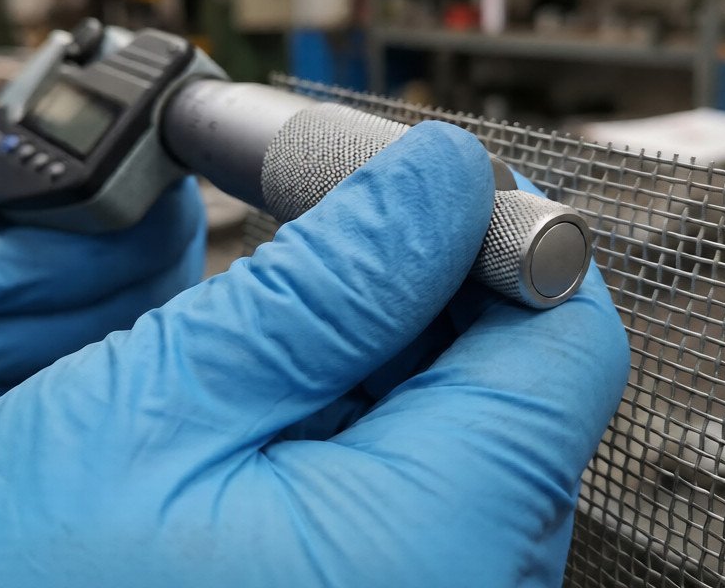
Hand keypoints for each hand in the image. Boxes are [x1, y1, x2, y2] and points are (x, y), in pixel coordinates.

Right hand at [0, 122, 628, 586]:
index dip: (499, 229)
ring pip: (458, 415)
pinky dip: (351, 397)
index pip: (567, 339)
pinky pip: (406, 472)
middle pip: (517, 372)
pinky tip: (268, 369)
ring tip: (266, 293)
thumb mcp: (158, 407)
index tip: (402, 178)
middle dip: (423, 269)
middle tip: (308, 204)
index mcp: (434, 546)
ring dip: (378, 327)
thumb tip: (440, 179)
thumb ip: (327, 287)